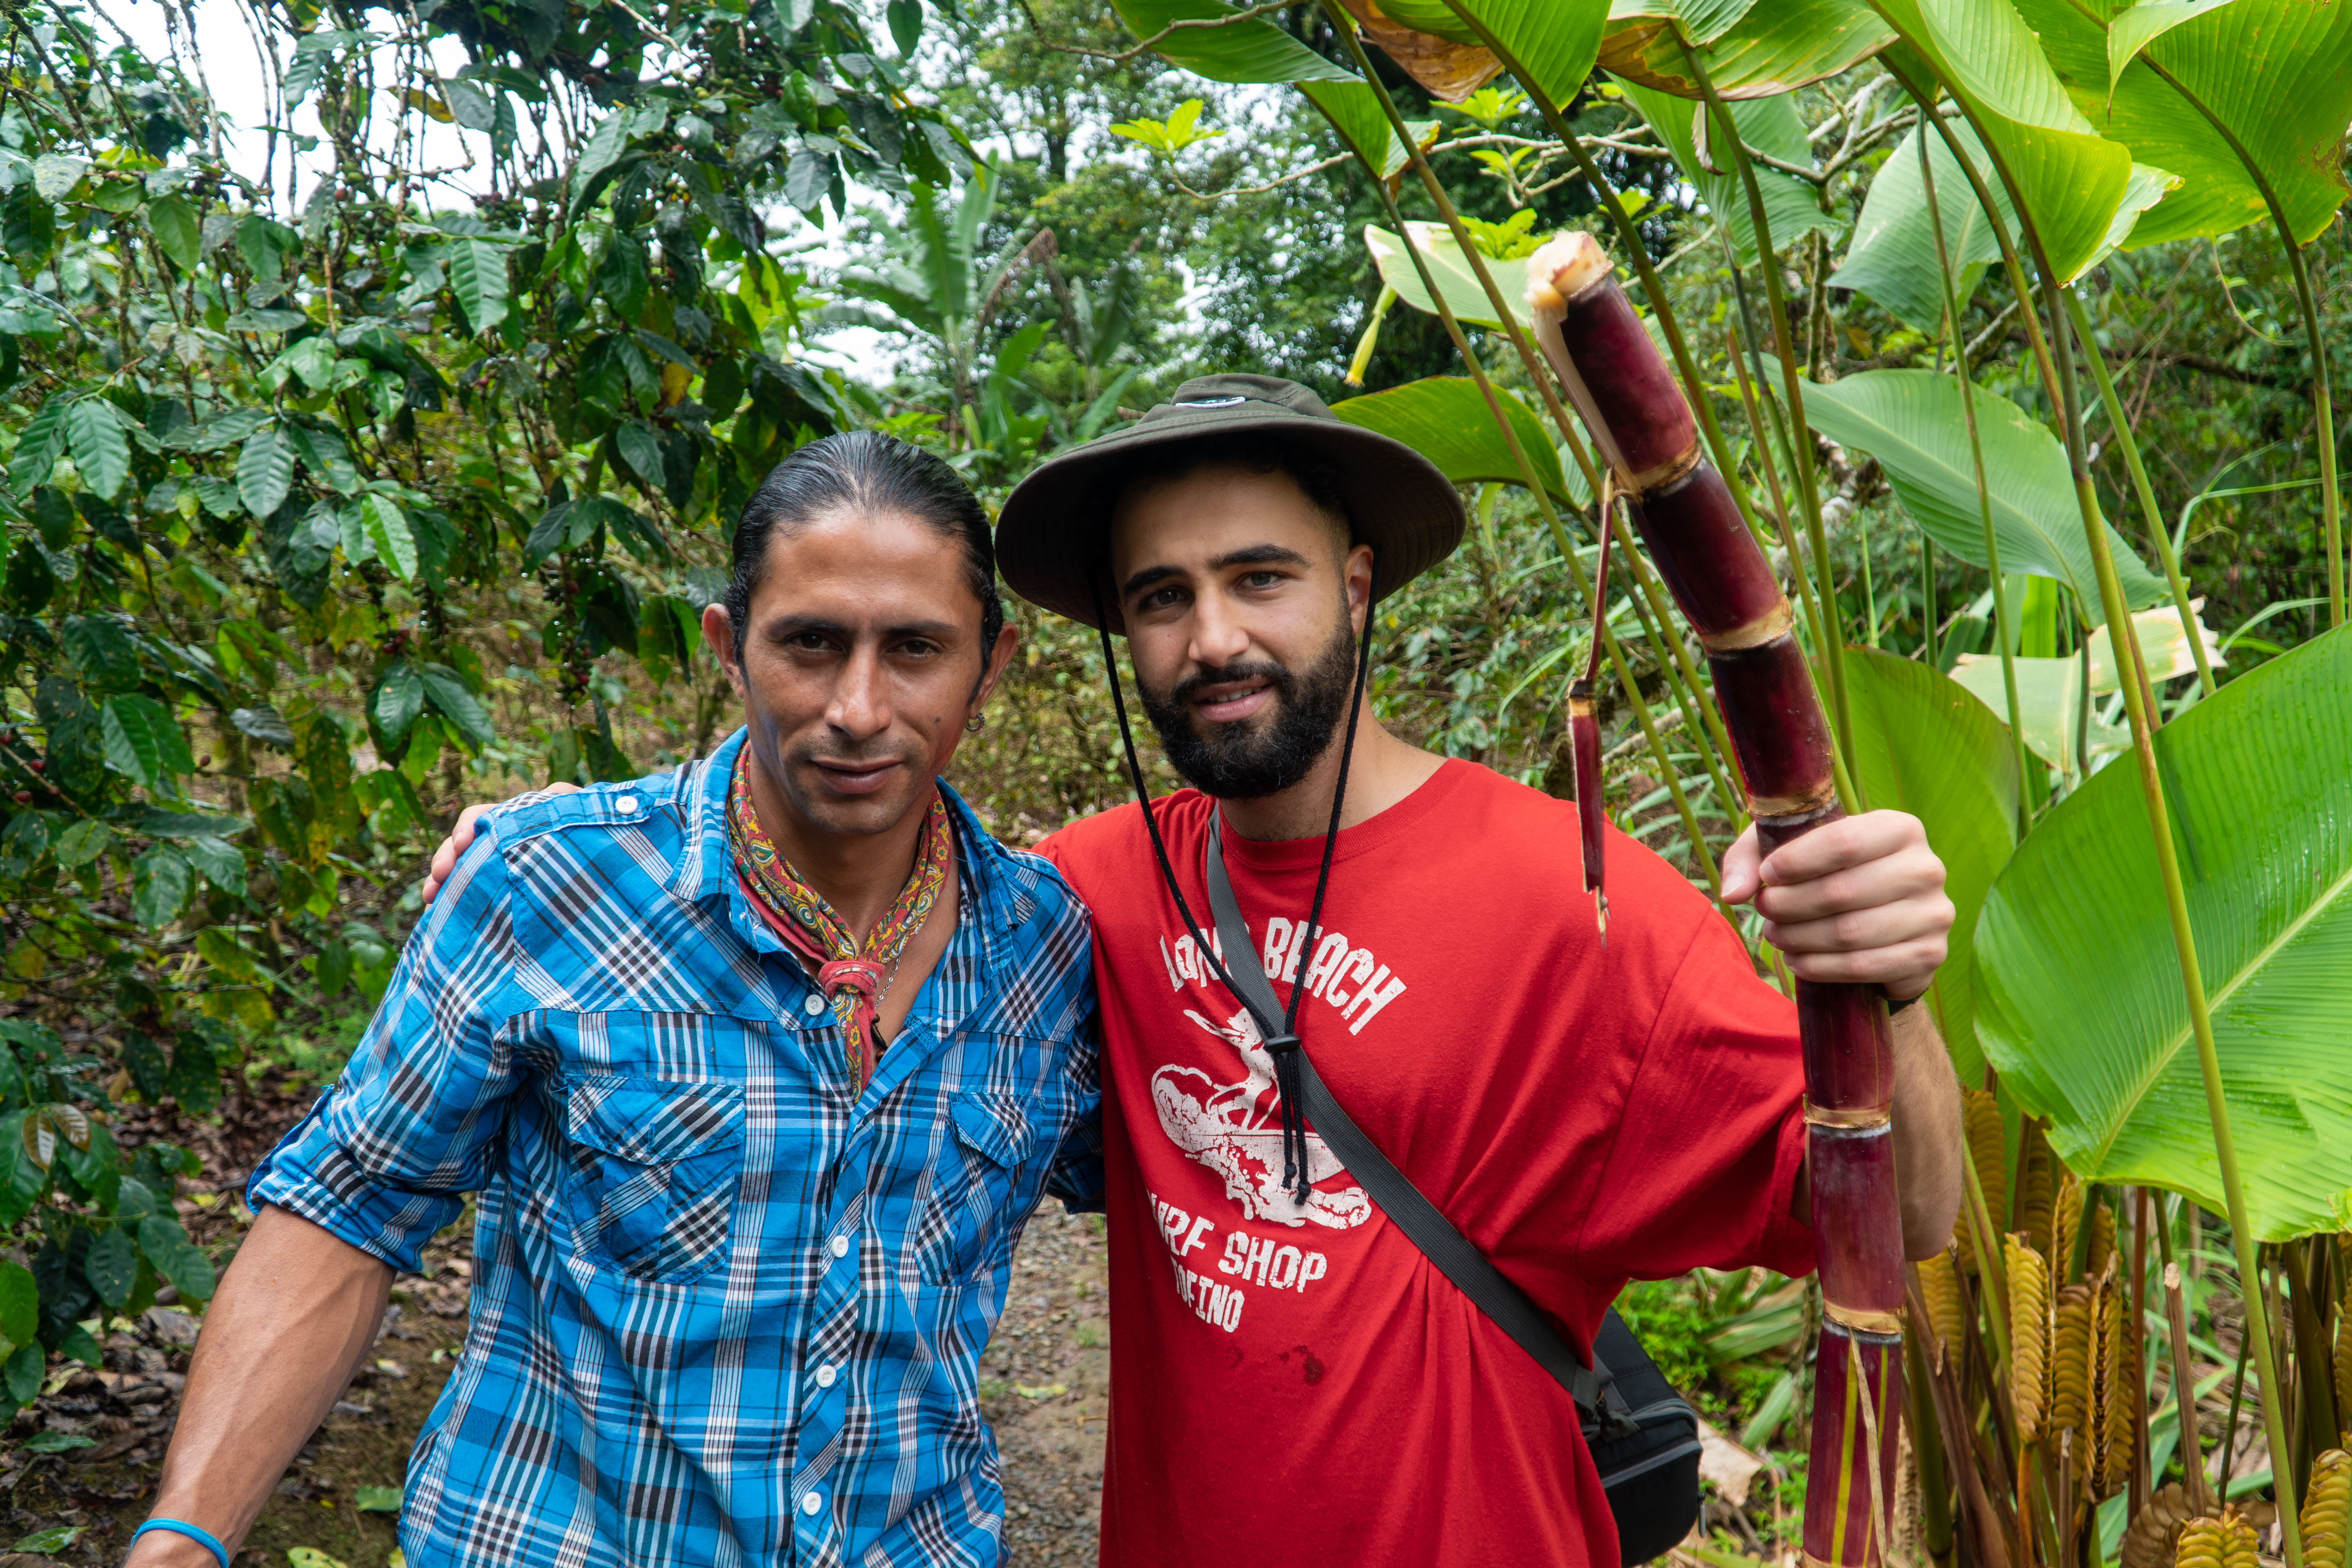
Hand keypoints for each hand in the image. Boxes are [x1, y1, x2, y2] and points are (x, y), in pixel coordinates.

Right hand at [419, 782, 579, 903]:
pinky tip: (438, 909)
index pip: (479, 818)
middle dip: (446, 857)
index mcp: (513, 820)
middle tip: (440, 875)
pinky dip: (451, 899)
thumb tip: (552, 792)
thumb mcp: (580, 813)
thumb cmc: (591, 834)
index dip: (467, 828)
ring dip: (441, 881)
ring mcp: (496, 869)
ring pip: (460, 871)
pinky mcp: (497, 893)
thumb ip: (565, 797)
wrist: (602, 870)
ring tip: (432, 896)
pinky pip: (468, 895)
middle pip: (461, 846)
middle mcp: (499, 843)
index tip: (463, 844)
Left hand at [1720, 809, 1951, 1000]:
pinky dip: (1819, 967)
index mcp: (1900, 828)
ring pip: (1850, 932)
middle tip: (1765, 911)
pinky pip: (1863, 966)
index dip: (1796, 860)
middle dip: (1789, 905)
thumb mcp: (1789, 853)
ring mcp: (1934, 914)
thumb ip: (1751, 859)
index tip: (1766, 874)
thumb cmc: (1830, 876)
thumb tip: (1732, 894)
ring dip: (1799, 938)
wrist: (1883, 928)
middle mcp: (1927, 868)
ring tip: (1775, 936)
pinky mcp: (1930, 955)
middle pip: (1842, 891)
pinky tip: (1798, 961)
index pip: (1844, 841)